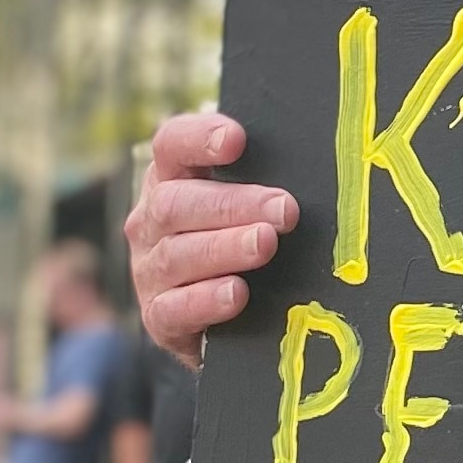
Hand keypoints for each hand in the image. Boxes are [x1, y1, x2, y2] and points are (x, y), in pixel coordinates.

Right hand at [127, 109, 298, 366]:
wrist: (224, 323)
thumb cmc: (244, 242)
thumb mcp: (249, 205)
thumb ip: (265, 178)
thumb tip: (312, 159)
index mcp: (171, 179)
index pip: (172, 145)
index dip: (199, 138)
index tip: (237, 139)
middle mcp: (152, 221)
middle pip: (176, 203)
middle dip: (233, 204)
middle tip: (284, 209)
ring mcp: (149, 270)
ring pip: (177, 255)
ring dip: (225, 248)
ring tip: (265, 244)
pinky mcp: (159, 318)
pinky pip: (174, 308)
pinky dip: (206, 300)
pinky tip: (237, 293)